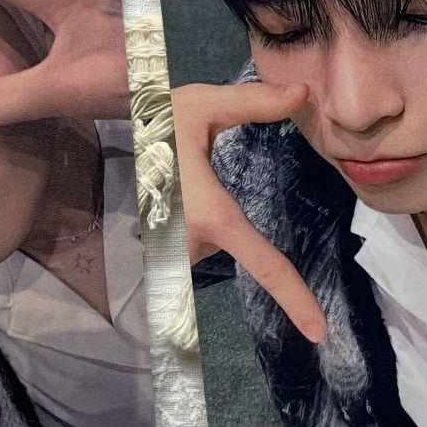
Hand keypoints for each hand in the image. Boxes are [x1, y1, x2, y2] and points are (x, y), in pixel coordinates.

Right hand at [171, 81, 327, 343]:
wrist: (107, 141)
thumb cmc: (156, 121)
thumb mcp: (201, 104)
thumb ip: (253, 102)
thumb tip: (303, 93)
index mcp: (212, 215)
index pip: (264, 264)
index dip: (294, 298)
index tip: (318, 333)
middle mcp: (190, 242)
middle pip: (238, 244)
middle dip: (226, 213)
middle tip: (191, 172)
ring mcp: (171, 252)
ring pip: (215, 244)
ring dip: (207, 217)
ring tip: (178, 180)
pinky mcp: (161, 251)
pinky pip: (195, 244)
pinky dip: (193, 223)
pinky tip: (171, 195)